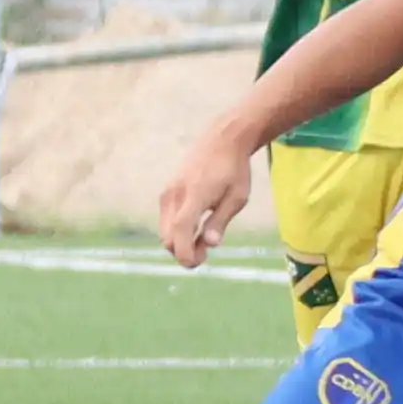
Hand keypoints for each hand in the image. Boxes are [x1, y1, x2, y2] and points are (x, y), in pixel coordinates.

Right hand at [157, 133, 256, 267]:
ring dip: (179, 242)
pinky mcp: (167, 192)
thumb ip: (220, 221)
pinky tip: (195, 228)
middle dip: (183, 252)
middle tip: (205, 254)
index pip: (181, 231)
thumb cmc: (234, 170)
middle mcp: (175, 195)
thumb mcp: (237, 198)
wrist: (222, 140)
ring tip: (203, 239)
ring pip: (165, 230)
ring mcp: (168, 193)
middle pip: (168, 237)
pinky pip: (166, 220)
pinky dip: (176, 231)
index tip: (196, 263)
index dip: (184, 252)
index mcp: (195, 195)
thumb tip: (209, 244)